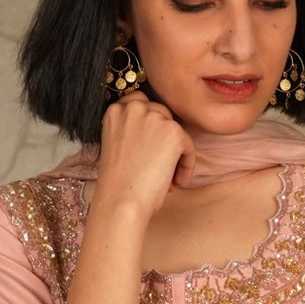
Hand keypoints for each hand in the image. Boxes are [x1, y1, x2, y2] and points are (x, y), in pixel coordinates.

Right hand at [88, 93, 196, 228]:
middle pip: (161, 114)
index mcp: (115, 110)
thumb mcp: (116, 146)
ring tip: (169, 179)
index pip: (140, 102)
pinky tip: (176, 184)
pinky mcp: (173, 132)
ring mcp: (155, 117)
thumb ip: (130, 132)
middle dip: (164, 139)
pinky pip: (189, 147)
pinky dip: (186, 166)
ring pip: (176, 131)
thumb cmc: (117, 185)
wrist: (121, 201)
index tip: (152, 143)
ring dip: (176, 154)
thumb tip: (156, 136)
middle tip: (160, 166)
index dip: (150, 123)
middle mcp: (135, 108)